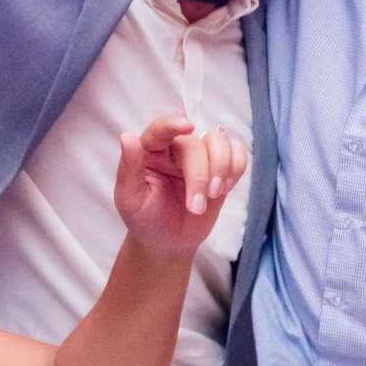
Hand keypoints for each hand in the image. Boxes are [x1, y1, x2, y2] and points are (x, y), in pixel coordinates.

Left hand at [113, 117, 245, 259]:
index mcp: (150, 150)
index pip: (161, 129)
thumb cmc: (145, 218)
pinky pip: (238, 153)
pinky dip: (236, 169)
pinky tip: (224, 189)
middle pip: (196, 145)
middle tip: (196, 208)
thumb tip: (127, 136)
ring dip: (222, 169)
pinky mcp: (221, 167)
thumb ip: (128, 168)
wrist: (168, 240)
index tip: (188, 127)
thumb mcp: (129, 199)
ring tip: (213, 195)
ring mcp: (200, 156)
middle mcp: (175, 147)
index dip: (173, 125)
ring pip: (220, 141)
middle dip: (200, 177)